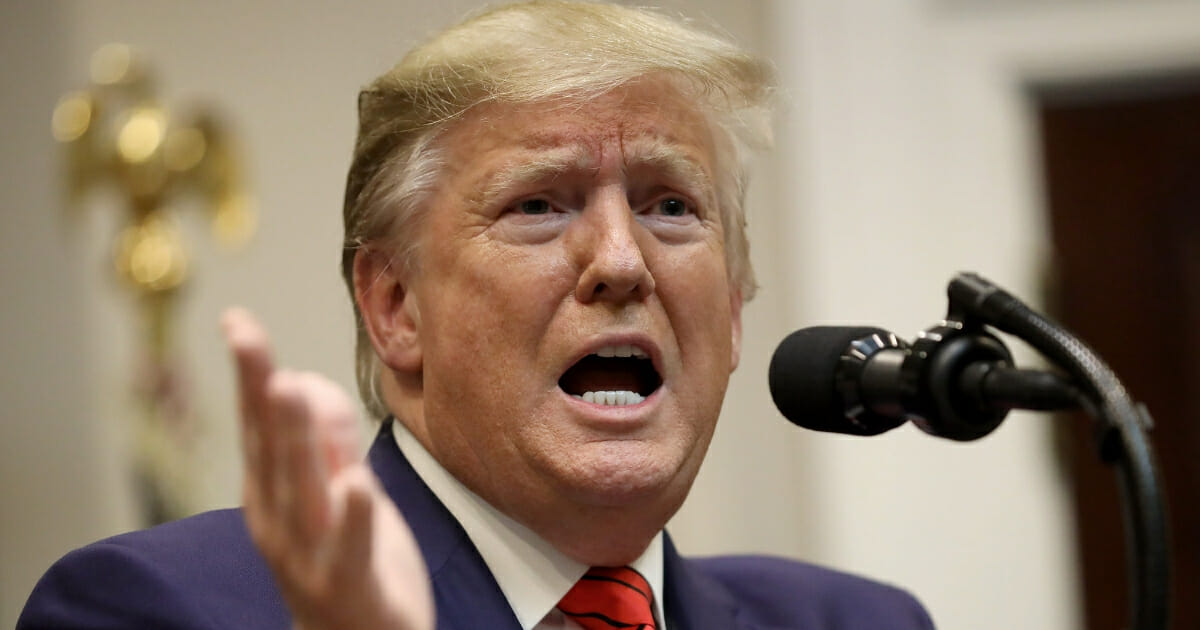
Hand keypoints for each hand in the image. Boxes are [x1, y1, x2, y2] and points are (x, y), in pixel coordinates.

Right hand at [222, 307, 433, 629]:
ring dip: (295, 439)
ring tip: (289, 388)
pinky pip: (352, 548)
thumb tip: (308, 382)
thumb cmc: (346, 567)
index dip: (248, 374)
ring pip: (301, 491)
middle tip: (248, 339)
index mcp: (273, 496)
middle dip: (258, 393)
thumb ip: (325, 442)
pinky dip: (354, 516)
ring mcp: (309, 557)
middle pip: (269, 449)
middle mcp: (280, 523)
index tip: (238, 322)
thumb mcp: (333, 493)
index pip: (256, 425)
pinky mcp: (348, 584)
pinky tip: (356, 484)